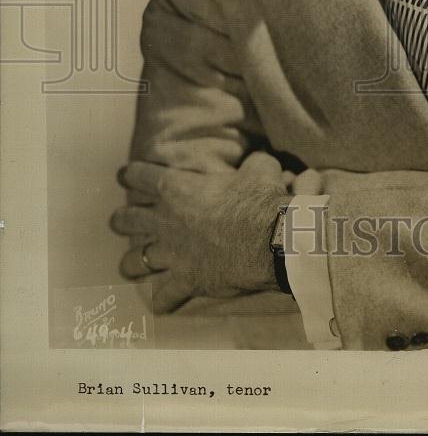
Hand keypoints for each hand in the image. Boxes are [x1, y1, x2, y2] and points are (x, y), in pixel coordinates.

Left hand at [111, 152, 289, 312]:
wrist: (269, 239)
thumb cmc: (259, 200)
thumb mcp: (259, 169)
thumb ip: (251, 163)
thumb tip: (257, 160)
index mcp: (177, 188)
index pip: (138, 176)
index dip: (129, 174)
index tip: (125, 175)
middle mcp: (165, 220)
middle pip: (126, 219)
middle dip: (121, 220)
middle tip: (122, 220)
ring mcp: (172, 253)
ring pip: (133, 261)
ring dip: (131, 262)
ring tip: (131, 263)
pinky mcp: (185, 280)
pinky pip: (163, 297)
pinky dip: (162, 301)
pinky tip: (162, 304)